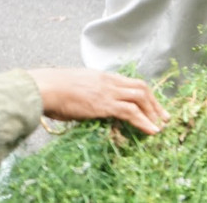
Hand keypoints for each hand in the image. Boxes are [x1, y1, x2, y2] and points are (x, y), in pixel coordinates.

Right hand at [28, 68, 167, 134]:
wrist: (42, 88)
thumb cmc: (50, 90)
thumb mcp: (73, 86)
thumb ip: (85, 94)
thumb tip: (85, 105)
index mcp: (103, 76)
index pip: (131, 82)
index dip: (144, 93)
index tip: (152, 104)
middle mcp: (109, 81)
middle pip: (141, 88)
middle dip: (155, 102)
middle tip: (164, 116)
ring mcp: (108, 92)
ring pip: (141, 98)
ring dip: (153, 112)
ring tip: (160, 125)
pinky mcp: (104, 104)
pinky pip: (130, 112)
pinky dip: (144, 121)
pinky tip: (151, 130)